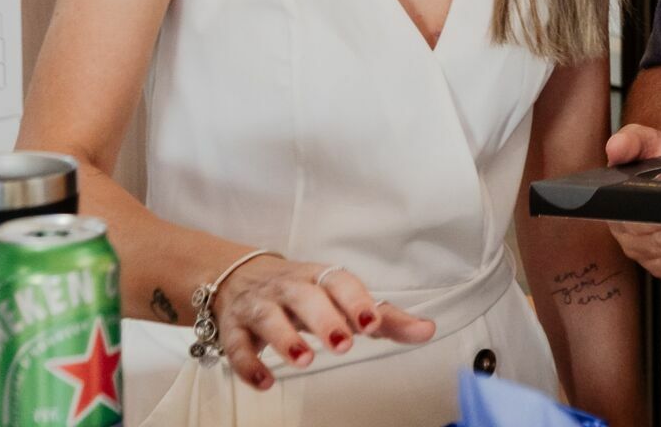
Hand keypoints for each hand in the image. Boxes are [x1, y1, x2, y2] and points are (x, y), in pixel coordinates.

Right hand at [212, 256, 435, 389]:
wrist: (240, 277)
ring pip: (268, 317)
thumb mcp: (342, 301)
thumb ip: (384, 318)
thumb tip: (426, 330)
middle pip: (305, 298)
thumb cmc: (305, 293)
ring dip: (285, 339)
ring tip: (303, 360)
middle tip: (342, 345)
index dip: (355, 300)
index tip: (372, 322)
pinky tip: (264, 382)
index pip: (340, 282)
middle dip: (323, 319)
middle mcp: (289, 288)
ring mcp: (258, 305)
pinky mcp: (234, 328)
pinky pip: (235, 344)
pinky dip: (248, 363)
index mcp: (320, 278)